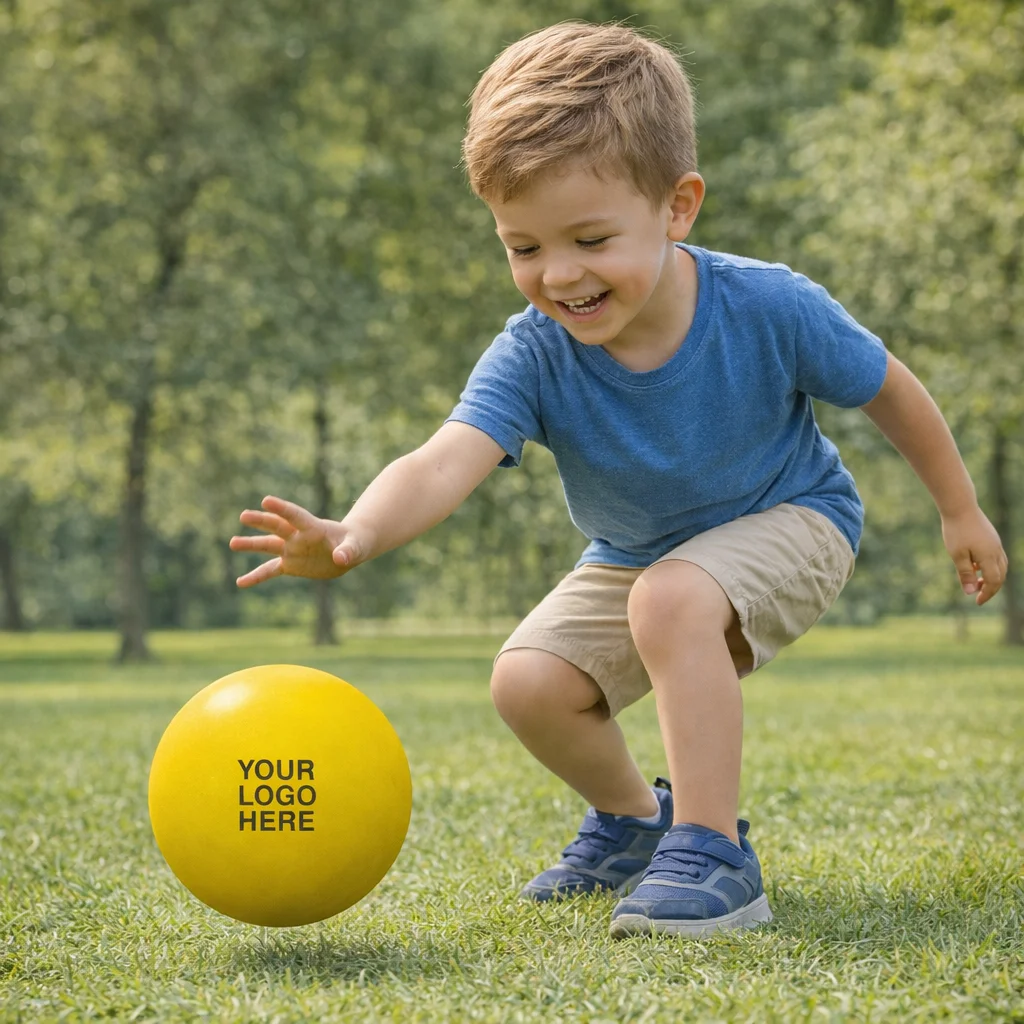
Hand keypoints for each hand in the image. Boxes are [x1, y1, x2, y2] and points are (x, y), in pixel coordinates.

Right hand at [229, 496, 371, 588]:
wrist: (348, 551)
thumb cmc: (354, 543)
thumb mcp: (356, 547)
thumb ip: (348, 551)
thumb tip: (341, 559)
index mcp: (314, 527)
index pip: (295, 515)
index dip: (281, 508)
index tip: (265, 500)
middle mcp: (297, 536)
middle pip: (276, 526)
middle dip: (261, 521)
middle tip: (244, 516)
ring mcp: (291, 549)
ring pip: (267, 545)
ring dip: (251, 544)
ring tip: (233, 543)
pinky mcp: (289, 564)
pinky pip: (269, 571)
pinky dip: (256, 577)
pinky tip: (240, 583)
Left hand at [941, 505, 1007, 605]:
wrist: (960, 506)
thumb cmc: (956, 531)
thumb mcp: (957, 555)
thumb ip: (965, 574)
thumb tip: (971, 592)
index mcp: (989, 557)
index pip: (994, 581)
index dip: (988, 593)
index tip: (977, 602)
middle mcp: (996, 551)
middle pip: (1000, 575)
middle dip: (991, 587)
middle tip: (978, 595)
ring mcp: (996, 543)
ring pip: (1000, 566)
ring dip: (992, 576)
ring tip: (977, 581)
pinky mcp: (992, 537)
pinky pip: (996, 556)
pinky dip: (989, 565)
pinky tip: (974, 565)